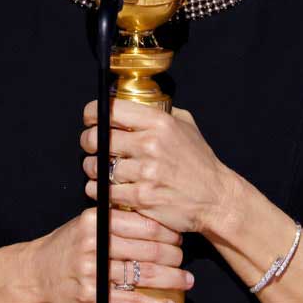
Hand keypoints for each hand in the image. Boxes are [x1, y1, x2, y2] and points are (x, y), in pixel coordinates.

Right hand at [27, 206, 194, 302]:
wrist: (34, 274)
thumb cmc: (67, 248)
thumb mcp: (87, 225)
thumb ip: (115, 221)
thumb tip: (156, 222)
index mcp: (97, 221)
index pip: (143, 224)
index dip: (167, 233)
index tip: (179, 239)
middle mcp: (95, 243)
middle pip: (148, 250)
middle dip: (173, 257)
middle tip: (184, 262)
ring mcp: (92, 270)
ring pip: (143, 275)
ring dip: (171, 280)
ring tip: (186, 282)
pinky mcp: (91, 296)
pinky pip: (130, 301)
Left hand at [80, 99, 240, 235]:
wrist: (214, 198)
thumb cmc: (199, 162)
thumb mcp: (186, 126)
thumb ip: (160, 113)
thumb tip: (134, 105)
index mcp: (160, 123)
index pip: (111, 110)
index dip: (92, 114)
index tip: (90, 119)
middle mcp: (151, 144)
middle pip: (98, 139)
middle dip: (88, 142)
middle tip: (91, 146)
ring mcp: (146, 172)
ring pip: (98, 167)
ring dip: (93, 169)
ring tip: (99, 169)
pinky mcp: (141, 197)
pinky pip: (104, 191)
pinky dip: (98, 190)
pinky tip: (103, 188)